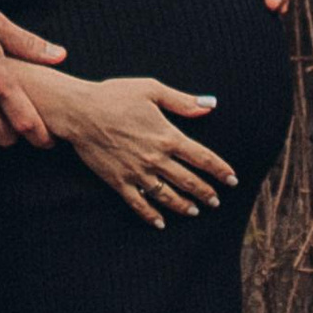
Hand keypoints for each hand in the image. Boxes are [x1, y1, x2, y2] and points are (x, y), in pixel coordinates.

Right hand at [45, 76, 235, 227]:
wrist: (79, 111)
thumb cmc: (114, 96)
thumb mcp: (151, 90)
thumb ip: (182, 101)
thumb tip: (210, 105)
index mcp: (167, 136)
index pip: (202, 158)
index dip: (220, 170)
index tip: (232, 179)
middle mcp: (155, 158)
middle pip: (188, 181)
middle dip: (206, 193)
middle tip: (216, 201)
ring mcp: (137, 173)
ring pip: (167, 196)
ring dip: (184, 206)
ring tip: (195, 211)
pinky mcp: (118, 181)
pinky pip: (139, 204)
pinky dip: (151, 216)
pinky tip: (160, 223)